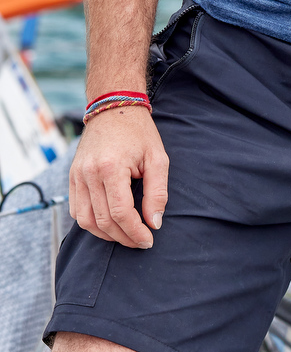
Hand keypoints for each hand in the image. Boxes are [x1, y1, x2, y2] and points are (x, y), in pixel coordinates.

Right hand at [69, 108, 168, 249]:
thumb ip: (157, 192)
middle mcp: (89, 174)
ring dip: (106, 234)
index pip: (121, 212)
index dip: (135, 232)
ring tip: (126, 236)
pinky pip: (76, 210)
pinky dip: (91, 223)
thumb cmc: (139, 133)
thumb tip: (155, 223)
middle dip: (124, 237)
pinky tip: (109, 224)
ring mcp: (77, 176)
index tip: (149, 240)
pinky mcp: (72, 177)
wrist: (113, 109)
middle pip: (103, 220)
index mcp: (111, 167)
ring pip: (85, 220)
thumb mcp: (158, 159)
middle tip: (141, 242)